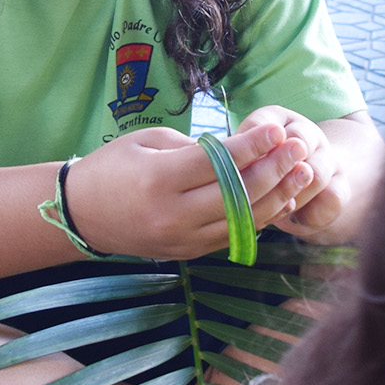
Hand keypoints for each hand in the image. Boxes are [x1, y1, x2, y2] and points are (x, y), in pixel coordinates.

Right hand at [67, 123, 312, 260]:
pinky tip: (280, 197)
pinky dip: (260, 216)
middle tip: (299, 148)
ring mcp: (183, 239)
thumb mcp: (146, 141)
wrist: (81, 214)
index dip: (252, 146)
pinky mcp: (189, 253)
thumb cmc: (111, 167)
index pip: (217, 162)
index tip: (278, 131)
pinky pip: (233, 235)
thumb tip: (239, 151)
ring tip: (303, 173)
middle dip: (275, 169)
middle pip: (237, 193)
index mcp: (158, 179)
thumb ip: (193, 147)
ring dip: (278, 196)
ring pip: (243, 220)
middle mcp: (173, 214)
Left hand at [235, 106, 347, 237]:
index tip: (239, 168)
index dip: (251, 148)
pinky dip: (311, 212)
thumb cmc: (261, 168)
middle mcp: (306, 134)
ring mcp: (328, 159)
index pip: (265, 125)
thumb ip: (235, 156)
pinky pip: (331, 198)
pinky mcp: (340, 186)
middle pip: (297, 143)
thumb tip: (213, 163)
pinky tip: (293, 217)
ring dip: (292, 195)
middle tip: (256, 191)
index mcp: (277, 120)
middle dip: (276, 170)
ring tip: (273, 208)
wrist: (306, 177)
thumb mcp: (245, 157)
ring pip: (315, 174)